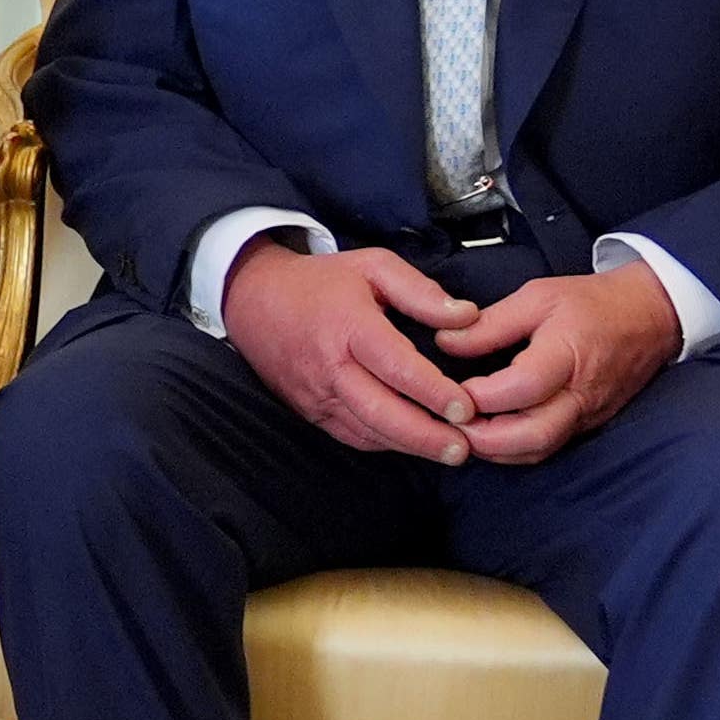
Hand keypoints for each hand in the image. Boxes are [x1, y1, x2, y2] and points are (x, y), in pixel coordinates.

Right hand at [217, 240, 483, 465]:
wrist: (251, 300)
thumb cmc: (320, 282)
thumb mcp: (373, 267)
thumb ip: (421, 292)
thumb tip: (467, 316)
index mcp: (348, 326)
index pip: (396, 367)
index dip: (433, 391)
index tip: (467, 408)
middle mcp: (329, 366)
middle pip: (381, 412)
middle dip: (425, 437)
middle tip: (464, 449)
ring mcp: (316, 394)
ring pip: (367, 431)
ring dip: (410, 446)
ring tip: (450, 453)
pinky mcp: (309, 411)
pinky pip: (351, 435)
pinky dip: (385, 443)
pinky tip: (413, 444)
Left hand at [434, 264, 681, 465]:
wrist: (653, 316)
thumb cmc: (593, 303)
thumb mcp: (538, 297)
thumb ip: (491, 324)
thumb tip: (444, 342)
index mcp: (568, 356)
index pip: (521, 389)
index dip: (480, 396)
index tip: (450, 387)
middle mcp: (581, 395)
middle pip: (531, 436)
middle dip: (481, 438)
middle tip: (448, 422)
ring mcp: (588, 416)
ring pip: (537, 450)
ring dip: (494, 449)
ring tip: (461, 430)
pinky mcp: (588, 425)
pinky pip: (547, 447)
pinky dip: (513, 448)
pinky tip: (488, 433)